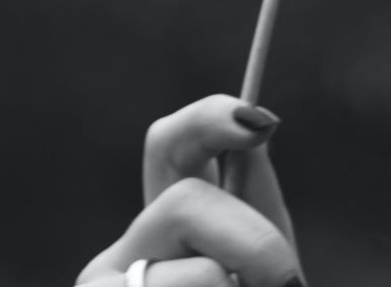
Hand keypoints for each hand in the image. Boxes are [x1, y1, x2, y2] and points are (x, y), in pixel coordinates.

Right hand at [76, 95, 302, 286]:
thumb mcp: (265, 256)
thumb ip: (254, 197)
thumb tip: (256, 121)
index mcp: (165, 226)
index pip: (167, 144)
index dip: (208, 120)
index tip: (260, 123)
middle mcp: (127, 247)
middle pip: (185, 202)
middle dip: (252, 241)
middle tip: (285, 278)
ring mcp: (105, 278)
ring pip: (199, 268)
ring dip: (242, 286)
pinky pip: (199, 284)